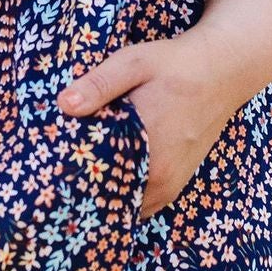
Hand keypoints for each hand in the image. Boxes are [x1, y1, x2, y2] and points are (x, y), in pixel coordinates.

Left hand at [58, 30, 248, 218]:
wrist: (223, 71)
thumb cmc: (176, 65)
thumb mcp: (135, 62)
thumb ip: (99, 84)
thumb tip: (64, 104)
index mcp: (147, 145)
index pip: (97, 180)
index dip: (70, 181)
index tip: (48, 178)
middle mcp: (161, 174)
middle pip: (108, 199)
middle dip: (81, 194)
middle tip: (53, 183)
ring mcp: (171, 184)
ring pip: (126, 207)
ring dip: (102, 200)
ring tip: (74, 186)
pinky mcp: (176, 184)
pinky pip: (142, 206)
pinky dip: (122, 200)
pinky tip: (103, 186)